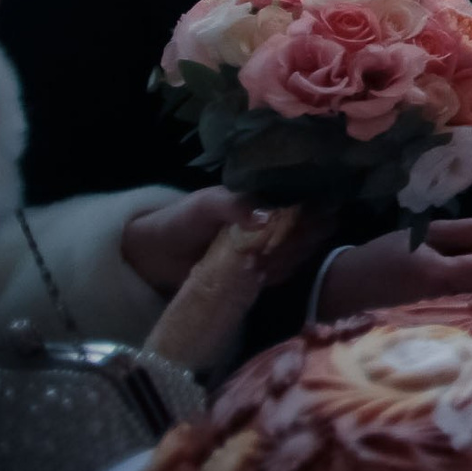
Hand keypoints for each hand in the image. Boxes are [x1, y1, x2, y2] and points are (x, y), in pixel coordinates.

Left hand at [120, 191, 329, 293]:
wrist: (154, 255)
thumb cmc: (181, 221)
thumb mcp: (204, 205)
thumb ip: (233, 204)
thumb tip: (267, 216)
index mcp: (268, 197)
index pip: (310, 198)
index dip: (316, 209)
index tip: (307, 221)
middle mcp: (277, 220)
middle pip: (315, 227)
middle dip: (305, 237)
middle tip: (278, 245)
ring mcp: (272, 247)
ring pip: (304, 250)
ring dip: (292, 257)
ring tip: (264, 260)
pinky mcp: (262, 272)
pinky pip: (286, 272)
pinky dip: (280, 273)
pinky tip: (263, 274)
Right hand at [313, 217, 471, 319]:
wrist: (341, 294)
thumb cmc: (384, 257)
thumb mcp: (425, 234)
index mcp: (440, 276)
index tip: (463, 254)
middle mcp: (447, 308)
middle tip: (452, 272)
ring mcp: (444, 329)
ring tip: (445, 289)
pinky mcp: (440, 341)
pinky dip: (467, 313)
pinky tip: (445, 307)